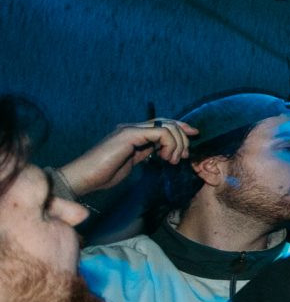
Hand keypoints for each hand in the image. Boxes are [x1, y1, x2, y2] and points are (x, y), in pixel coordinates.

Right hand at [59, 118, 198, 194]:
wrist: (83, 178)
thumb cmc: (104, 174)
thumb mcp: (132, 163)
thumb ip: (145, 153)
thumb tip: (163, 152)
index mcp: (133, 133)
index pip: (162, 124)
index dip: (181, 127)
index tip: (194, 135)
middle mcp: (132, 127)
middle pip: (168, 123)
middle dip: (183, 138)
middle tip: (183, 157)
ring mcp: (130, 129)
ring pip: (167, 127)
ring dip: (176, 144)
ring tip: (171, 160)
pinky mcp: (129, 134)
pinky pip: (160, 132)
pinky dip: (169, 144)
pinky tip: (165, 157)